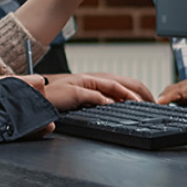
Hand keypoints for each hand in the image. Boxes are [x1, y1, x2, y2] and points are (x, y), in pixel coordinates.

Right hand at [20, 71, 150, 111]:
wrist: (35, 98)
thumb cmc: (56, 101)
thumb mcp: (80, 100)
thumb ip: (96, 101)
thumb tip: (114, 106)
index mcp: (93, 81)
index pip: (120, 83)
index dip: (136, 90)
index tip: (149, 100)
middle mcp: (89, 79)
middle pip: (119, 81)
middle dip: (137, 90)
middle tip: (151, 102)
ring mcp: (81, 83)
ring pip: (109, 85)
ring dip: (125, 93)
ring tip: (138, 102)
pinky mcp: (73, 91)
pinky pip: (92, 94)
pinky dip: (103, 98)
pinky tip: (112, 104)